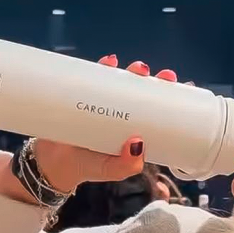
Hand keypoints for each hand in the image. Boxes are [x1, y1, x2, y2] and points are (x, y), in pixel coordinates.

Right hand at [34, 56, 177, 193]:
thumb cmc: (86, 168)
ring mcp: (102, 103)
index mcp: (133, 129)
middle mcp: (121, 113)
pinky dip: (104, 68)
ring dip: (132, 71)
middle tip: (164, 77)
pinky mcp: (83, 95)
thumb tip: (139, 145)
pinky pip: (95, 78)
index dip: (168, 98)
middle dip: (156, 81)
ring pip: (121, 82)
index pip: (155, 110)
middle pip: (142, 92)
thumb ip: (125, 165)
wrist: (51, 163)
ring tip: (138, 69)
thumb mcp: (110, 170)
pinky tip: (110, 62)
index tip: (182, 88)